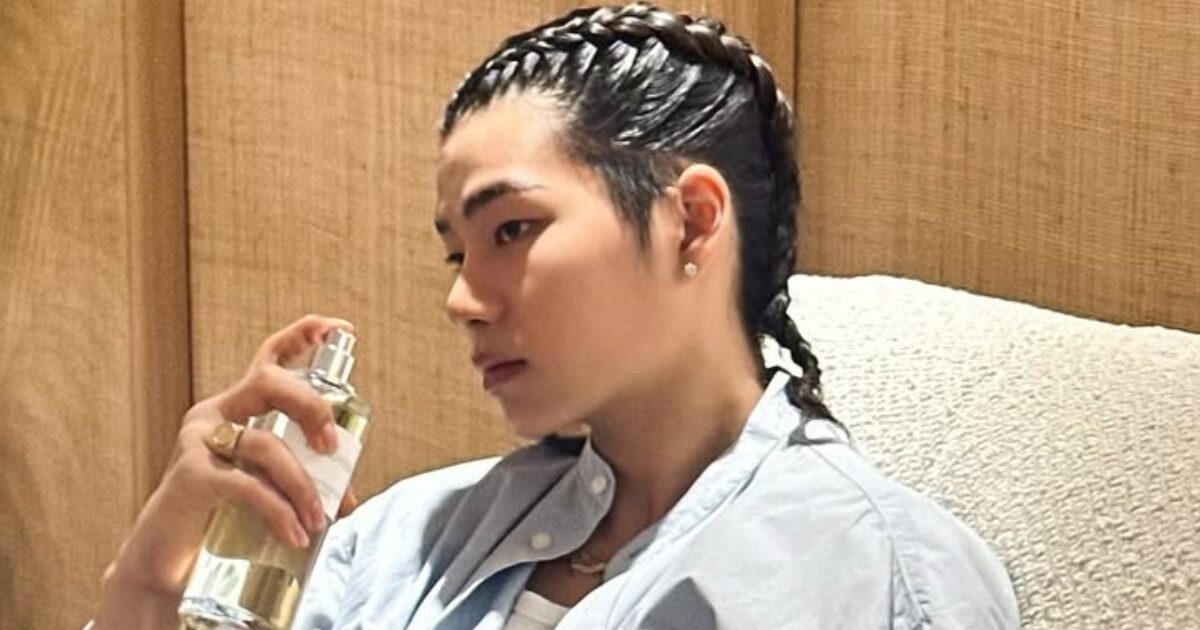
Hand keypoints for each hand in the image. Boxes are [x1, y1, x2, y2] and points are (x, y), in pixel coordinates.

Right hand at [99, 315, 357, 603]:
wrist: (165, 560)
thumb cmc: (218, 516)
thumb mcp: (265, 487)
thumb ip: (301, 479)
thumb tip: (349, 495)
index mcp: (235, 407)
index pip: (268, 358)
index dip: (302, 336)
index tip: (338, 328)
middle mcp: (213, 414)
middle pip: (269, 383)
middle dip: (311, 407)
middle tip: (333, 448)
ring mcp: (197, 443)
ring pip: (264, 445)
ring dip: (301, 485)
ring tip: (318, 520)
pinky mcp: (190, 477)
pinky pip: (247, 486)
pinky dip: (278, 510)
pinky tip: (295, 533)